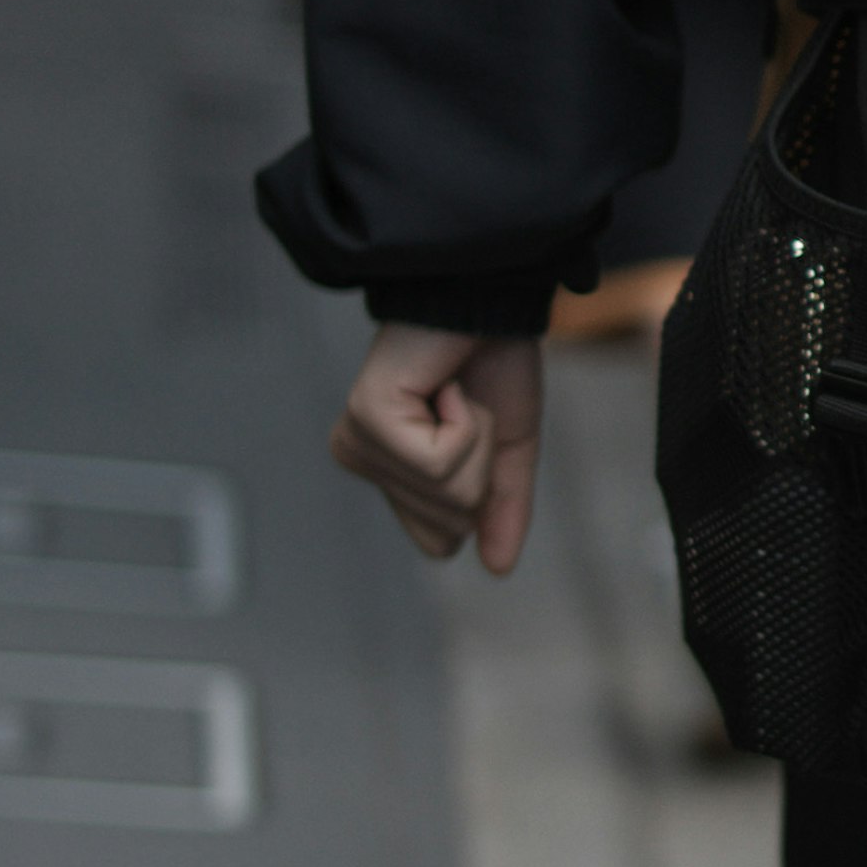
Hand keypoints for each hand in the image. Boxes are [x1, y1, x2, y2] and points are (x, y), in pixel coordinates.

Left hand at [332, 323, 544, 573]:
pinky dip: (465, 421)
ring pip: (448, 495)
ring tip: (454, 389)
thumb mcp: (508, 446)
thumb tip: (497, 570)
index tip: (473, 427)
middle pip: (448, 526)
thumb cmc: (491, 360)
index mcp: (385, 470)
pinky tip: (443, 383)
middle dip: (481, 463)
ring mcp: (358, 442)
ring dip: (475, 436)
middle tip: (466, 403)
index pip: (440, 543)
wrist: (487, 297)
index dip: (481, 493)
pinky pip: (441, 462)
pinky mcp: (368, 420)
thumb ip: (501, 509)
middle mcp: (360, 459)